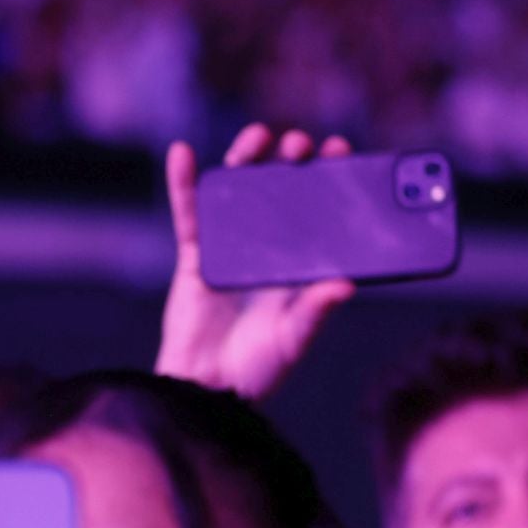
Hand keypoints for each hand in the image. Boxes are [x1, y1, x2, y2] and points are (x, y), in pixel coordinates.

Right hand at [153, 124, 355, 399]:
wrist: (205, 390)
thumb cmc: (256, 371)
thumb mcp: (293, 341)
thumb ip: (314, 313)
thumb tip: (345, 285)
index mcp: (299, 266)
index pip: (320, 213)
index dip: (330, 180)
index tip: (339, 151)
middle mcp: (267, 251)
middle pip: (279, 193)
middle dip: (290, 162)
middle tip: (300, 144)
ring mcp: (229, 250)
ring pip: (237, 194)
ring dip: (245, 160)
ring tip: (257, 137)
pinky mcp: (195, 257)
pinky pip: (189, 214)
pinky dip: (183, 183)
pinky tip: (182, 153)